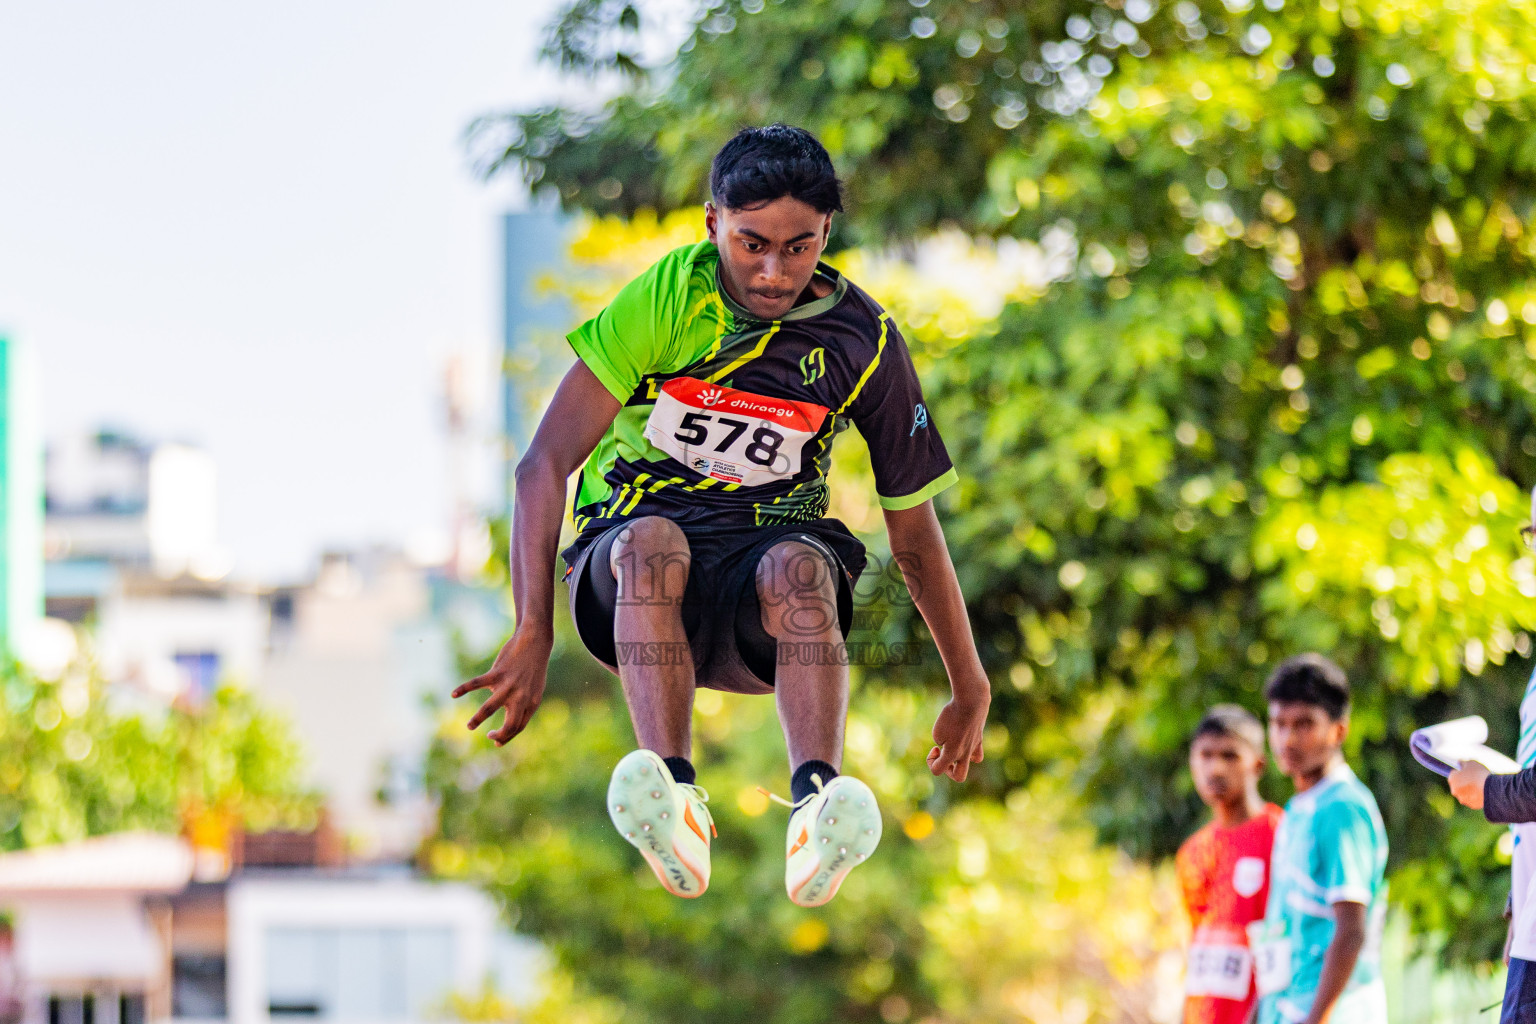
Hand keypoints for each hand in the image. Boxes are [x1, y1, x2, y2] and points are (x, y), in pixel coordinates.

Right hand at [452, 627, 552, 745]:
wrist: (535, 642)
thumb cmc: (533, 668)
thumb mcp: (535, 689)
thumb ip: (523, 703)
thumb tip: (508, 714)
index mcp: (531, 703)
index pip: (518, 727)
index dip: (507, 736)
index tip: (496, 739)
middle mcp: (521, 697)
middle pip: (511, 725)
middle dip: (499, 736)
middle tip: (488, 736)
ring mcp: (509, 685)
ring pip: (490, 708)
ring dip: (478, 719)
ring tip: (469, 727)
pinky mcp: (497, 673)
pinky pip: (477, 683)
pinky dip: (463, 689)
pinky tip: (453, 694)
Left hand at [927, 687, 990, 781]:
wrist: (971, 701)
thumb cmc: (952, 715)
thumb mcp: (938, 731)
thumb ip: (941, 743)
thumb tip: (948, 745)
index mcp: (953, 754)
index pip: (937, 771)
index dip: (931, 762)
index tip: (935, 747)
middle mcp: (965, 753)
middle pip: (959, 777)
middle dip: (949, 770)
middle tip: (944, 753)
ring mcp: (975, 745)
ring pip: (973, 761)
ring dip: (962, 757)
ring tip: (956, 743)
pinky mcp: (980, 735)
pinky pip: (978, 749)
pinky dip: (971, 746)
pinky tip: (965, 735)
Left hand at [1448, 759, 1490, 808]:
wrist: (1491, 788)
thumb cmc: (1479, 774)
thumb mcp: (1471, 763)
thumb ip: (1463, 762)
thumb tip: (1459, 763)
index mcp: (1452, 779)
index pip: (1454, 774)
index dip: (1461, 772)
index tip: (1468, 772)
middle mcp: (1454, 790)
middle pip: (1458, 785)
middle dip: (1464, 782)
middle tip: (1474, 779)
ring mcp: (1462, 799)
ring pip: (1465, 794)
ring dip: (1469, 791)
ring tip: (1479, 786)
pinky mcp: (1471, 805)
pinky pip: (1472, 800)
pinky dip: (1476, 797)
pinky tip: (1482, 793)